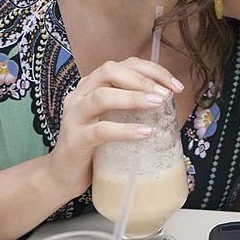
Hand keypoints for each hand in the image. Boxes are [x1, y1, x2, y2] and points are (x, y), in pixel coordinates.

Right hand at [50, 57, 182, 198]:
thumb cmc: (96, 143)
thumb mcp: (114, 117)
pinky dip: (125, 130)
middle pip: (109, 71)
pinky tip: (146, 132)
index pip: (124, 65)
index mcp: (92, 85)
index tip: (175, 85)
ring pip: (102, 96)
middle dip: (142, 79)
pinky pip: (100, 130)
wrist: (64, 174)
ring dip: (133, 98)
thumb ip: (132, 104)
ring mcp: (74, 117)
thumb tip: (169, 98)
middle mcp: (80, 95)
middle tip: (166, 93)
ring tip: (158, 104)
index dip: (152, 70)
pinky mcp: (74, 140)